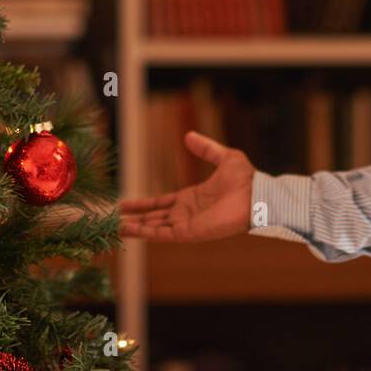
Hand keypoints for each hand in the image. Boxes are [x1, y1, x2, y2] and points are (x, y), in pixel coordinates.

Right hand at [118, 131, 255, 241]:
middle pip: (155, 218)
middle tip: (113, 219)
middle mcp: (187, 213)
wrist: (257, 195)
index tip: (125, 205)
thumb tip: (188, 136)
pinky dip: (145, 233)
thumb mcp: (223, 157)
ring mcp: (187, 224)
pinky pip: (162, 234)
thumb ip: (205, 148)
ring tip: (114, 228)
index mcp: (192, 198)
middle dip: (135, 218)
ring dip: (135, 228)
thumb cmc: (246, 179)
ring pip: (155, 228)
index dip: (143, 205)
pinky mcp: (189, 233)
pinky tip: (128, 230)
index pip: (161, 203)